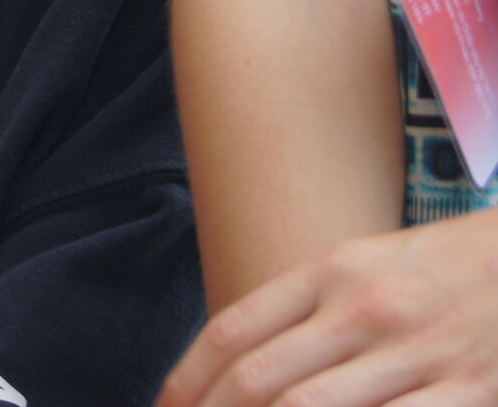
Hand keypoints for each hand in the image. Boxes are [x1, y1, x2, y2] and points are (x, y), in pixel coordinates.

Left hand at [159, 207, 497, 406]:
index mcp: (333, 271)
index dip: (189, 380)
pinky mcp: (468, 393)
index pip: (234, 331)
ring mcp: (418, 354)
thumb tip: (236, 355)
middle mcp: (366, 310)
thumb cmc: (447, 268)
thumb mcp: (367, 264)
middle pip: (260, 379)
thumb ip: (305, 306)